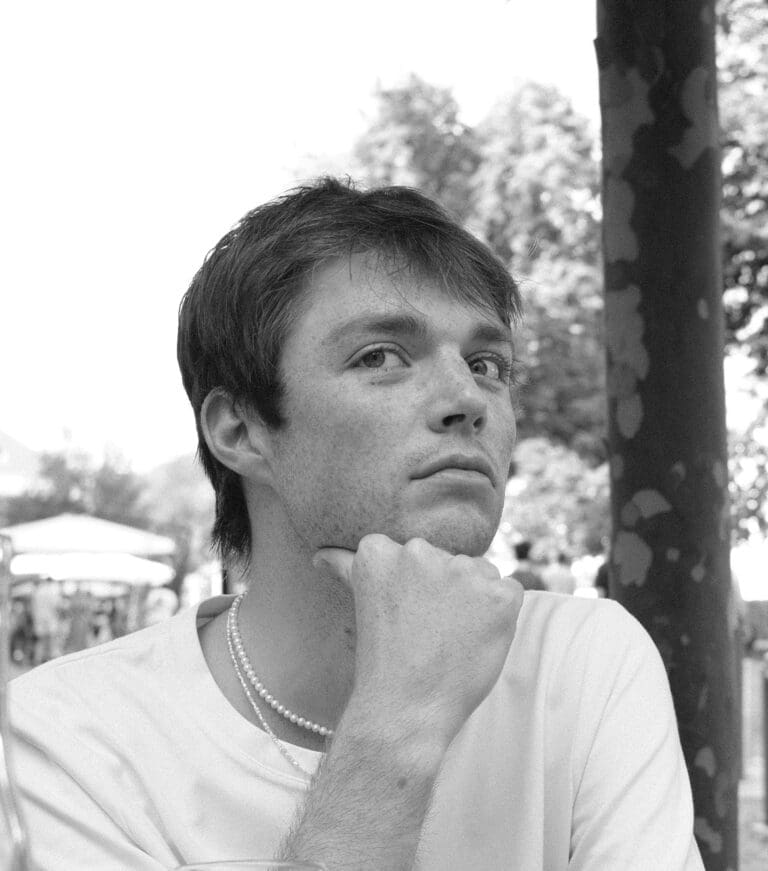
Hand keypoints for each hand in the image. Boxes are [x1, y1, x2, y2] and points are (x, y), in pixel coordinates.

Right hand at [314, 534, 523, 748]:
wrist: (405, 711)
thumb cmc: (382, 661)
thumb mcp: (362, 605)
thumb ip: (344, 568)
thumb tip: (319, 557)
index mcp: (379, 551)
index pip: (412, 554)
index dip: (414, 588)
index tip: (404, 617)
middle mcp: (419, 551)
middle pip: (447, 560)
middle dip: (444, 591)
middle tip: (427, 633)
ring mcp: (462, 571)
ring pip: (479, 573)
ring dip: (473, 601)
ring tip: (450, 639)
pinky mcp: (498, 595)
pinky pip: (508, 592)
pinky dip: (500, 617)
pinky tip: (476, 640)